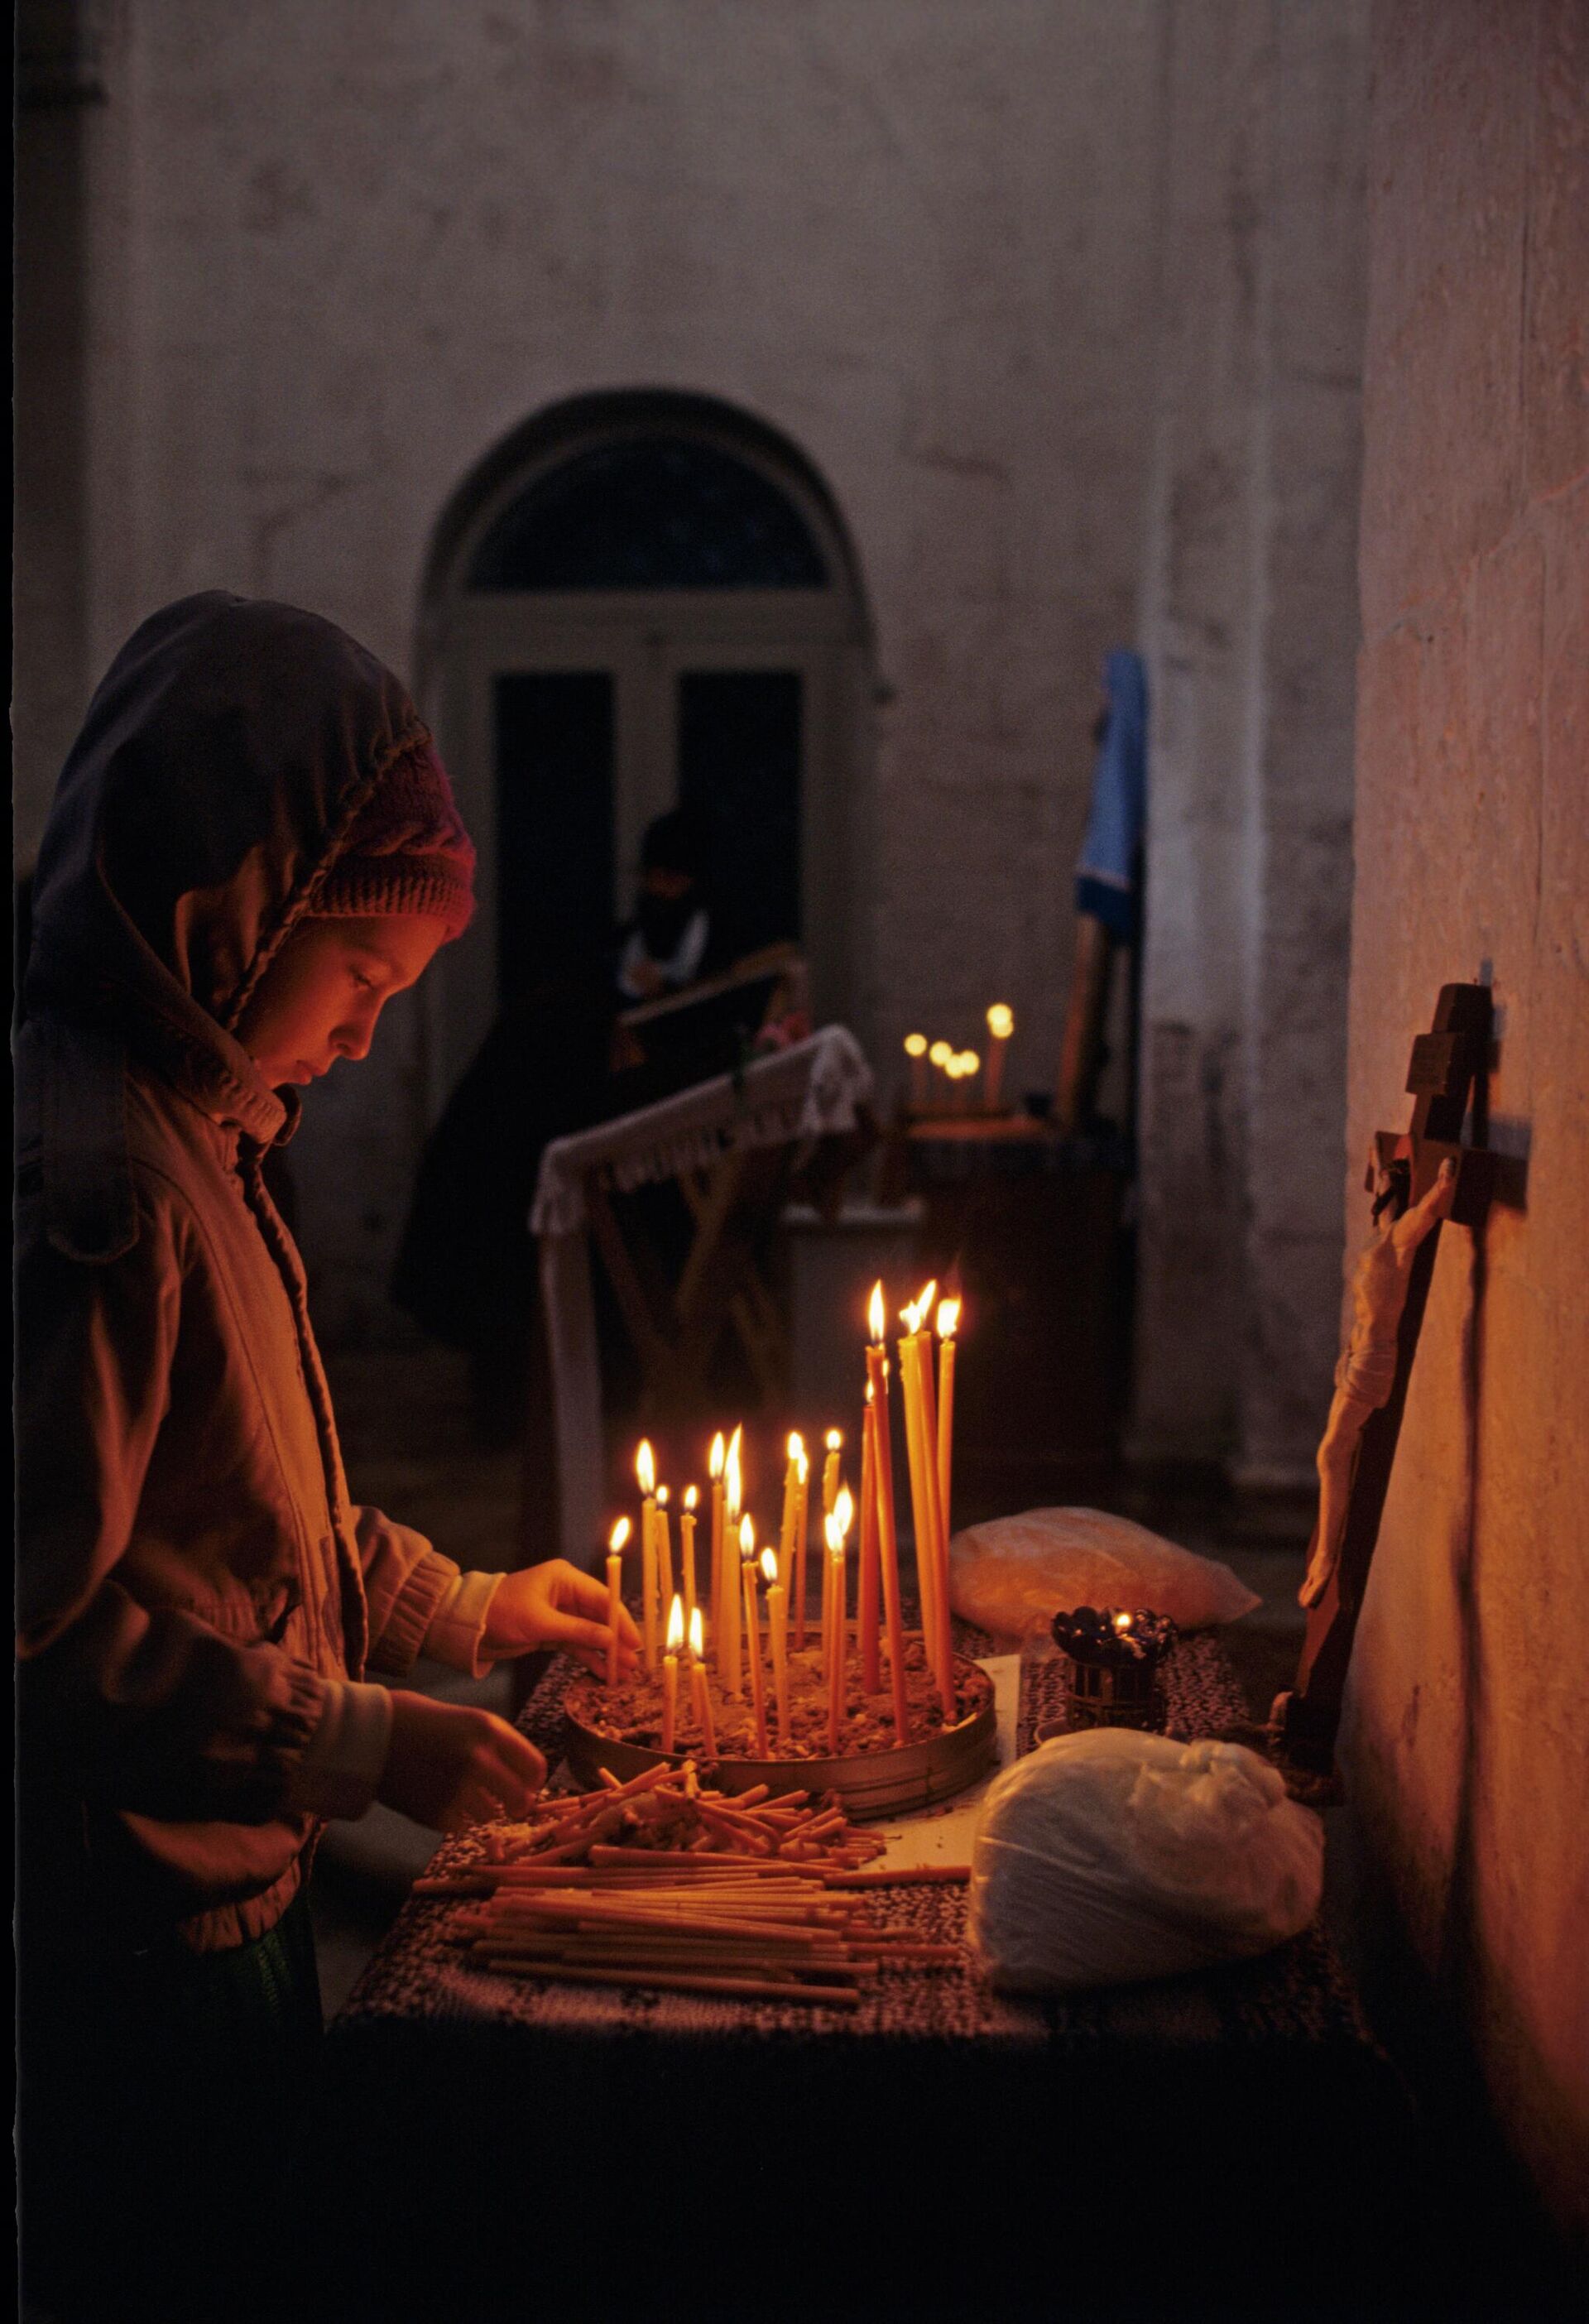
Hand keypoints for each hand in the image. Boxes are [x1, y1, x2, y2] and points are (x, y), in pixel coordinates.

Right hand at [379, 1691, 545, 1830]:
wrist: (369, 1734)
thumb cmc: (419, 1721)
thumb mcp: (466, 1720)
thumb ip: (496, 1745)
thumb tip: (524, 1778)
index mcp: (489, 1730)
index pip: (534, 1768)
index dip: (533, 1781)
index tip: (527, 1786)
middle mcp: (478, 1759)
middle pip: (521, 1799)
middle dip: (517, 1804)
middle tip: (509, 1805)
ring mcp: (457, 1788)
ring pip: (489, 1815)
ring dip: (480, 1808)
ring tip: (455, 1789)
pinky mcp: (436, 1812)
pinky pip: (460, 1825)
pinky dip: (454, 1817)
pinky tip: (435, 1796)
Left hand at [482, 1559, 640, 1679]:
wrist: (468, 1628)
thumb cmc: (501, 1614)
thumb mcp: (541, 1623)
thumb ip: (578, 1631)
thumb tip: (611, 1640)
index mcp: (565, 1579)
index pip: (603, 1598)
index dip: (620, 1620)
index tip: (635, 1641)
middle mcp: (566, 1593)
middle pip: (600, 1617)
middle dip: (616, 1641)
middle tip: (634, 1663)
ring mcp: (560, 1614)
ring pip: (590, 1634)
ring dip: (606, 1653)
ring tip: (623, 1674)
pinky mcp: (551, 1632)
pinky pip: (577, 1645)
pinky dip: (589, 1658)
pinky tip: (602, 1673)